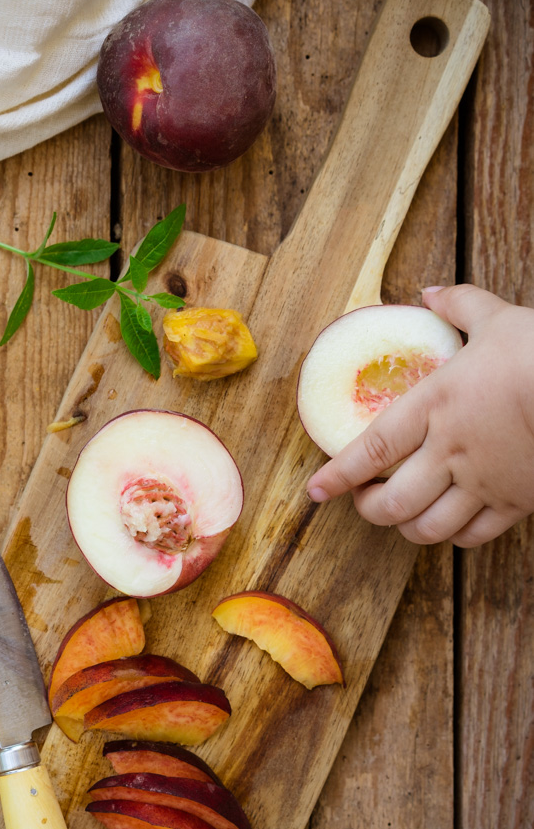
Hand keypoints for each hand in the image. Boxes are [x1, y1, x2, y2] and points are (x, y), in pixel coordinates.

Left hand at [306, 284, 533, 546]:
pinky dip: (452, 535)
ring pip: (426, 526)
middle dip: (369, 509)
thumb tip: (429, 292)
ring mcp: (483, 483)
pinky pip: (471, 536)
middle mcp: (450, 452)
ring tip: (401, 515)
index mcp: (435, 405)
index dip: (339, 474)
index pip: (373, 449)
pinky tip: (448, 524)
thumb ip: (460, 305)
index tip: (316, 489)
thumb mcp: (498, 318)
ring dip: (406, 527)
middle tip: (364, 501)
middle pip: (391, 502)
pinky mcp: (515, 503)